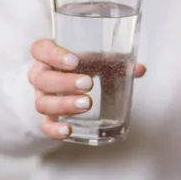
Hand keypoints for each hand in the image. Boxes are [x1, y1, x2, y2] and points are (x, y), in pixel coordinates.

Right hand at [28, 39, 145, 139]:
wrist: (67, 85)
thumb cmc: (83, 66)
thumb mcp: (98, 59)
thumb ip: (117, 61)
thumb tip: (140, 69)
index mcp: (49, 55)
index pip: (40, 49)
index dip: (53, 54)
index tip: (74, 61)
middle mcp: (41, 76)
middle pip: (41, 78)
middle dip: (65, 82)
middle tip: (88, 83)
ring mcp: (42, 97)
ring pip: (42, 103)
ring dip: (64, 104)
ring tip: (86, 104)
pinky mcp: (47, 118)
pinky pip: (45, 126)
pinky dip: (54, 129)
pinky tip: (68, 130)